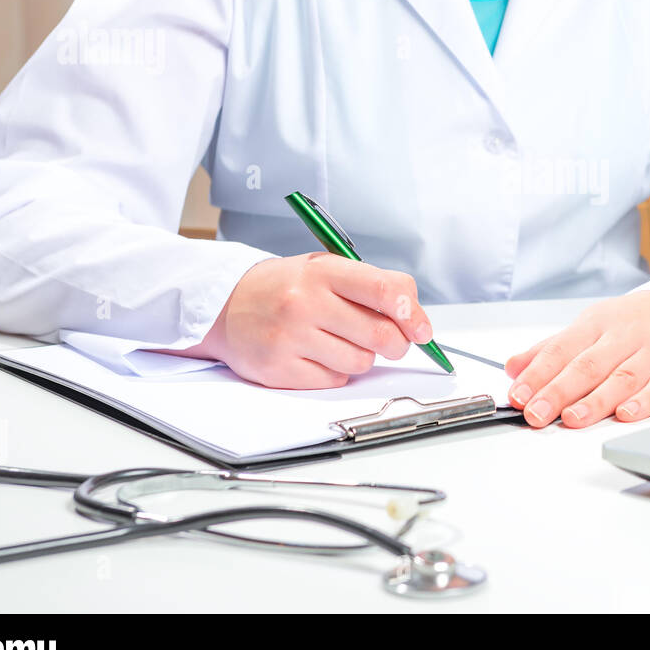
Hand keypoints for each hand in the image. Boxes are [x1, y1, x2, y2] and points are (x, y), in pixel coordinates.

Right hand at [179, 253, 433, 388]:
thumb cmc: (288, 287)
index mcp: (323, 271)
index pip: (384, 290)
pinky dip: (336, 370)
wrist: (227, 305)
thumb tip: (417, 320)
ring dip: (361, 356)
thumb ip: (373, 286)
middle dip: (396, 343)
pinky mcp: (280, 369)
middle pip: (380, 335)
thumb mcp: (328, 270)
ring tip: (337, 339)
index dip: (413, 313)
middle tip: (389, 340)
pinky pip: (335, 379)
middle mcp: (305, 302)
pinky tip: (317, 353)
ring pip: (361, 362)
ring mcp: (290, 337)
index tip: (422, 330)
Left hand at [505, 291, 649, 427]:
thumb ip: (553, 348)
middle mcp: (627, 335)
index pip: (563, 349)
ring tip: (571, 418)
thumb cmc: (638, 322)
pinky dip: (645, 401)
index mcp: (599, 322)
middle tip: (536, 413)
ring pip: (623, 377)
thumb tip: (513, 367)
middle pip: (589, 365)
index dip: (538, 373)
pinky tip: (626, 415)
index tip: (518, 395)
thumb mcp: (593, 325)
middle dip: (559, 391)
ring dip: (596, 400)